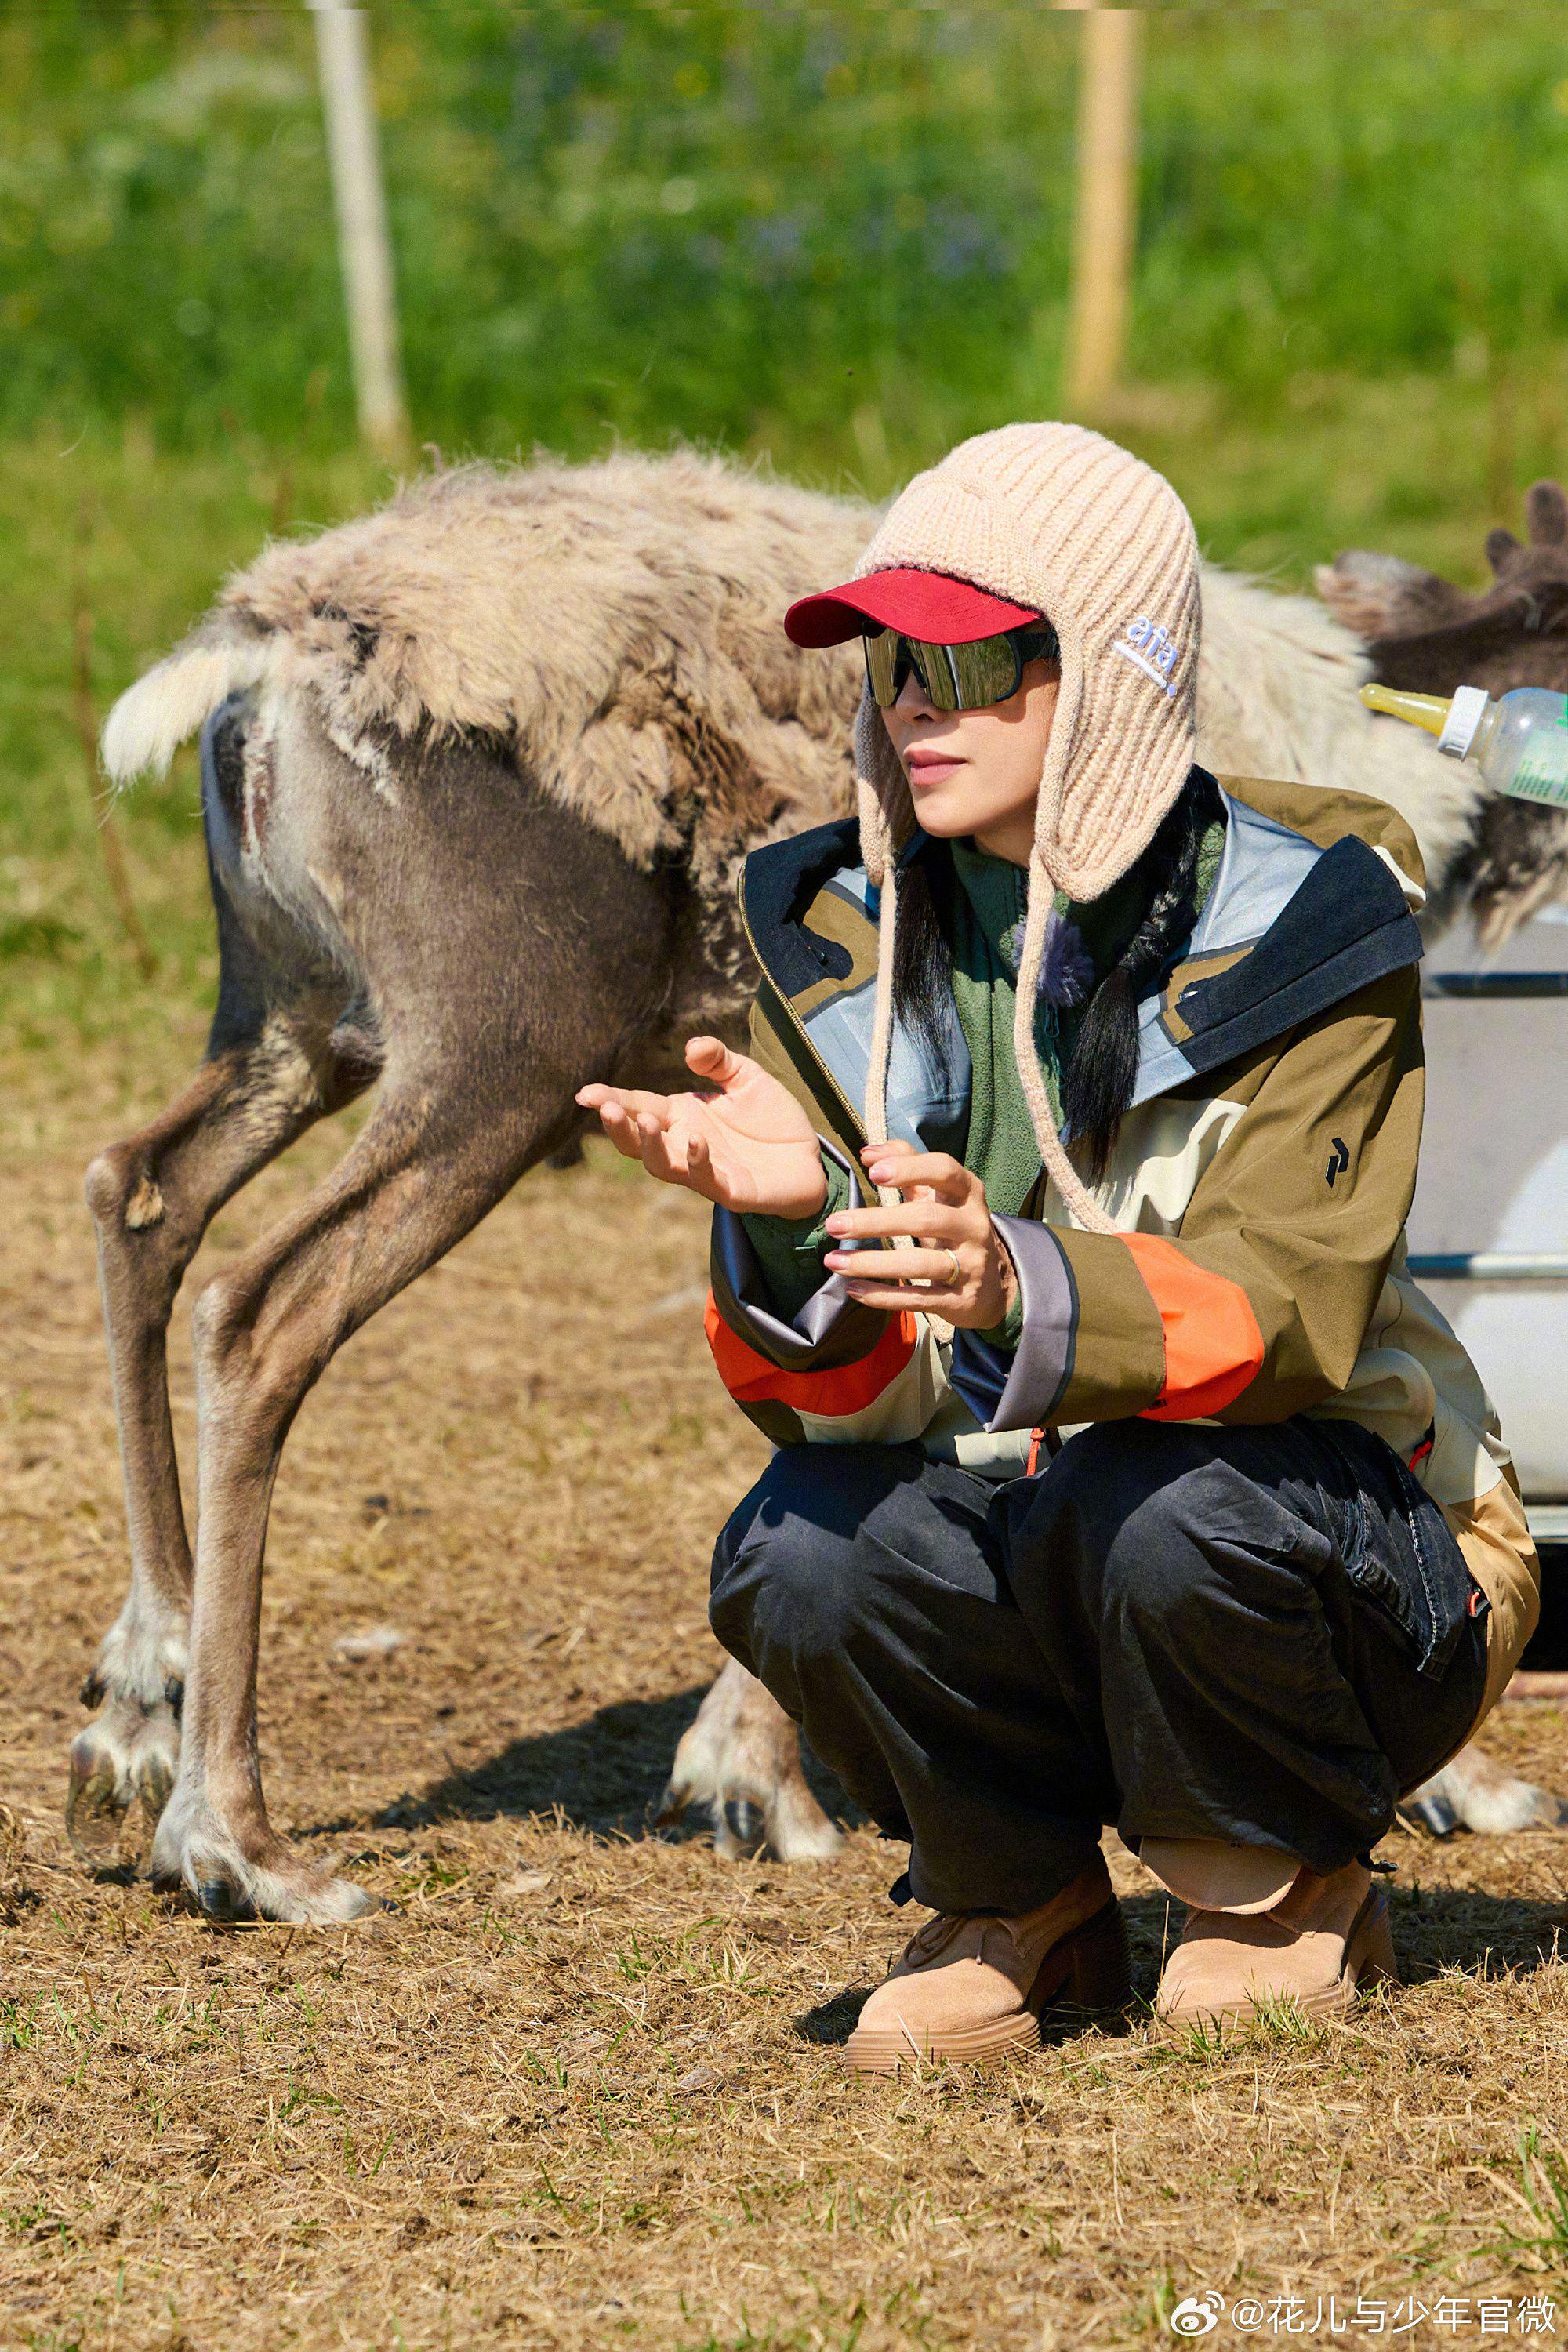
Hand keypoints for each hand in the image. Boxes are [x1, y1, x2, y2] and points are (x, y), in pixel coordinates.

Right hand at [575, 1037, 827, 1217]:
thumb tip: (691, 1048)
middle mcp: (684, 1144)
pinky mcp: (730, 1190)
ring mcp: (703, 1171)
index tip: (584, 1092)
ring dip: (649, 1145)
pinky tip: (696, 1140)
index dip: (610, 1099)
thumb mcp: (746, 1078)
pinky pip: (706, 1179)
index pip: (638, 1106)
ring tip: (643, 1121)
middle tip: (604, 1106)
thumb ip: (719, 1061)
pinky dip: (697, 1161)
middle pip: (637, 1141)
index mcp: (681, 1116)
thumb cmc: (771, 1120)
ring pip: (662, 1165)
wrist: (807, 1159)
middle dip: (618, 1125)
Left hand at [822, 1142, 1018, 1331]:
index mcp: (968, 1193)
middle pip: (925, 1219)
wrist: (991, 1284)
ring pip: (920, 1263)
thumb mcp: (937, 1193)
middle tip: (834, 1225)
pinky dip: (883, 1296)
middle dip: (876, 1221)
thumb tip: (868, 1151)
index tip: (872, 1172)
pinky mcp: (961, 1300)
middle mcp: (974, 1226)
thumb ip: (906, 1163)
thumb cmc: (952, 1226)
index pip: (944, 1170)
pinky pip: (919, 1298)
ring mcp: (971, 1264)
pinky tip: (853, 1288)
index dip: (910, 1168)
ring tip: (834, 1261)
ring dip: (872, 1263)